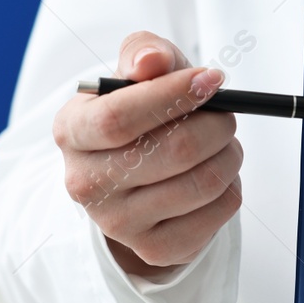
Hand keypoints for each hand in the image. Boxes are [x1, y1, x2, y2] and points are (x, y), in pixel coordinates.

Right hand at [53, 31, 242, 274]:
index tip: (212, 80)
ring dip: (229, 154)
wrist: (137, 175)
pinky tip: (215, 175)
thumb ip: (144, 54)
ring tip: (222, 144)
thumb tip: (152, 61)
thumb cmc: (142, 113)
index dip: (173, 95)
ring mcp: (117, 223)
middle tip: (225, 116)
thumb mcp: (137, 74)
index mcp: (72, 131)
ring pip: (204, 182)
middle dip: (216, 125)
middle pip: (174, 151)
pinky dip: (231, 187)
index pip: (119, 117)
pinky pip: (220, 212)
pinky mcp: (155, 248)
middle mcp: (85, 182)